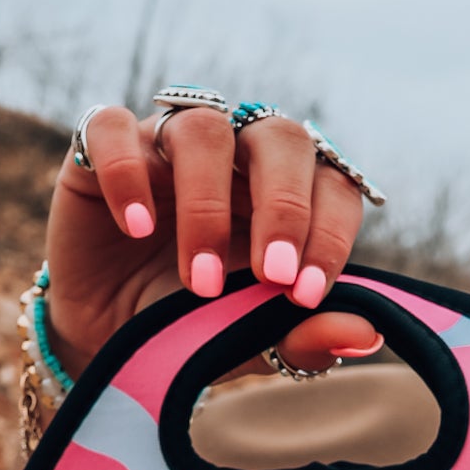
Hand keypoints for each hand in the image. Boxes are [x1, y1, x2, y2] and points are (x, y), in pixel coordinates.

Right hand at [43, 102, 381, 382]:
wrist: (107, 342)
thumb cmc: (187, 328)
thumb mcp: (246, 342)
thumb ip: (302, 337)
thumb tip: (368, 336)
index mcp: (284, 193)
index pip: (331, 184)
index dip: (328, 232)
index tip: (306, 294)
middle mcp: (234, 155)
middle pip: (280, 137)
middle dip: (284, 207)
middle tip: (272, 275)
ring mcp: (167, 144)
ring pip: (202, 129)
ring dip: (208, 206)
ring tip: (200, 282)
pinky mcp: (101, 150)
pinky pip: (113, 128)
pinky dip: (127, 173)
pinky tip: (137, 228)